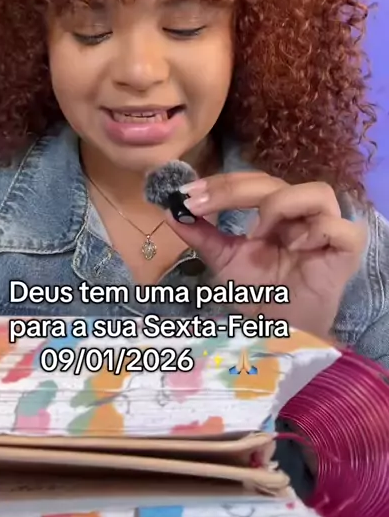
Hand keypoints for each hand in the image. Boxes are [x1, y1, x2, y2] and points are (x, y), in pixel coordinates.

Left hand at [165, 171, 366, 338]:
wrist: (282, 335)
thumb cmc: (259, 295)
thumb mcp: (223, 261)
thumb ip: (201, 235)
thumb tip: (170, 210)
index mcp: (274, 210)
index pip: (248, 182)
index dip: (218, 184)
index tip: (185, 195)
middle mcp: (302, 213)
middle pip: (274, 182)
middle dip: (232, 190)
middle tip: (200, 204)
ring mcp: (327, 229)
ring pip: (316, 192)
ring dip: (279, 204)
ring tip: (257, 233)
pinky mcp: (346, 251)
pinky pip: (340, 227)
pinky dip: (316, 230)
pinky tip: (295, 248)